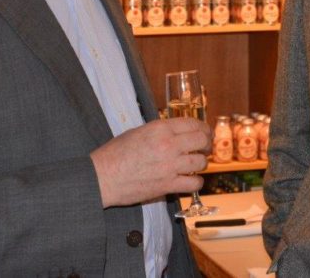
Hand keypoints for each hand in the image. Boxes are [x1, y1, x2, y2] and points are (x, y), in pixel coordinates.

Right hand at [90, 117, 210, 207]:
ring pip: (201, 162)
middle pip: (202, 140)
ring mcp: (170, 166)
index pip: (193, 123)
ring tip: (196, 164)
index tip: (204, 132)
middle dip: (206, 143)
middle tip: (205, 147)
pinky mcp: (168, 185)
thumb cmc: (114, 154)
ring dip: (201, 163)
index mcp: (160, 128)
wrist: (102, 177)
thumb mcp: (137, 132)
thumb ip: (159, 131)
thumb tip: (175, 131)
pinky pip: (194, 183)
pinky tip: (191, 180)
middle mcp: (168, 145)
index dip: (203, 128)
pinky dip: (196, 182)